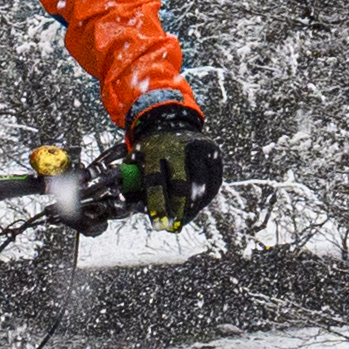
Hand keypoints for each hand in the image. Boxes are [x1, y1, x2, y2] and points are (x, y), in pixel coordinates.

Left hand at [121, 100, 216, 233]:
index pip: (156, 181)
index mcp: (155, 149)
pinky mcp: (215, 153)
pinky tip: (193, 208)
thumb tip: (135, 210)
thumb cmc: (149, 151)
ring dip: (192, 208)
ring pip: (202, 187)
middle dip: (178, 210)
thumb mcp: (135, 160)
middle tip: (173, 226)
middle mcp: (180, 147)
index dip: (158, 205)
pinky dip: (204, 200)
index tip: (158, 225)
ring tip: (181, 219)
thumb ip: (133, 184)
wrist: (170, 122)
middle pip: (183, 185)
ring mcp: (200, 149)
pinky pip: (214, 184)